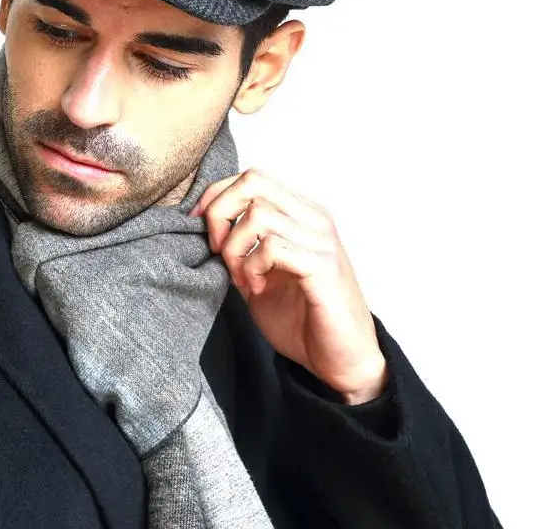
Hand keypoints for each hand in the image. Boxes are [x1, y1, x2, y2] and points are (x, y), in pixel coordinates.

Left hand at [188, 168, 387, 404]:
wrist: (342, 361)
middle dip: (220, 213)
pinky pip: (273, 247)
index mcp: (300, 215)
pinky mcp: (323, 267)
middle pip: (253, 181)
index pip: (252, 178)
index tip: (198, 226)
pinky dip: (253, 266)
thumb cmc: (302, 318)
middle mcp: (313, 219)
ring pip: (258, 214)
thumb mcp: (258, 275)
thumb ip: (238, 248)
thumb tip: (203, 226)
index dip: (216, 196)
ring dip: (236, 247)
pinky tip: (256, 287)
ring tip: (241, 277)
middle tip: (218, 251)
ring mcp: (321, 241)